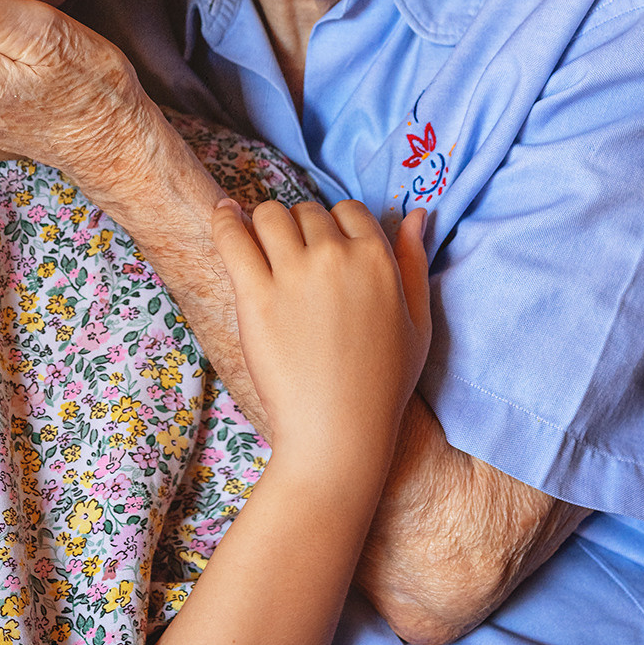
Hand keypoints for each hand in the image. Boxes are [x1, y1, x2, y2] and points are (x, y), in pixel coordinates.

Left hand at [211, 199, 429, 476]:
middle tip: (294, 263)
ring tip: (261, 247)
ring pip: (270, 215)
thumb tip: (417, 213)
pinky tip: (225, 215)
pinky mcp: (255, 294)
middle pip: (306, 212)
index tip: (324, 251)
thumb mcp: (418, 323)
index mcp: (377, 259)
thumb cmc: (383, 385)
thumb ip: (415, 261)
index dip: (335, 226)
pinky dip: (225, 220)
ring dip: (265, 225)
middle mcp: (336, 257)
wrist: (338, 434)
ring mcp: (294, 273)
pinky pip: (232, 236)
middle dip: (300, 230)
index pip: (347, 210)